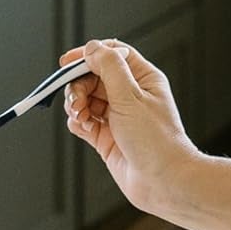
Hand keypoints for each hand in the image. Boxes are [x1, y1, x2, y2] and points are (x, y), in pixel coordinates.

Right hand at [59, 39, 197, 214]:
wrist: (163, 181)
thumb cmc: (157, 140)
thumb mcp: (131, 96)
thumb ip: (109, 68)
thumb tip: (92, 48)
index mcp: (142, 79)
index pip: (111, 54)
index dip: (88, 55)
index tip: (67, 62)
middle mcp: (130, 95)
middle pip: (93, 77)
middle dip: (79, 86)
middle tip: (76, 100)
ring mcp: (117, 117)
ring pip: (86, 99)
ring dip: (76, 104)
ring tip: (81, 116)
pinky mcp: (107, 137)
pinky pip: (84, 121)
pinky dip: (78, 122)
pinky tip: (82, 126)